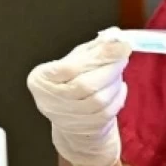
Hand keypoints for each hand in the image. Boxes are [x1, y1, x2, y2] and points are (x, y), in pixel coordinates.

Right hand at [26, 37, 132, 165]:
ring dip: (115, 83)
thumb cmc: (72, 81)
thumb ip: (94, 48)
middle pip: (86, 85)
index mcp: (41, 79)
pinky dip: (118, 97)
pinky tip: (118, 88)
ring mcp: (66, 117)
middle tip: (123, 57)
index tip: (121, 45)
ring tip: (117, 73)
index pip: (70, 67)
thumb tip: (115, 36)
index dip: (99, 56)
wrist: (71, 117)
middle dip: (110, 69)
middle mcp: (49, 100)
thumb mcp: (76, 59)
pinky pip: (108, 111)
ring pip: (99, 99)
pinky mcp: (85, 128)